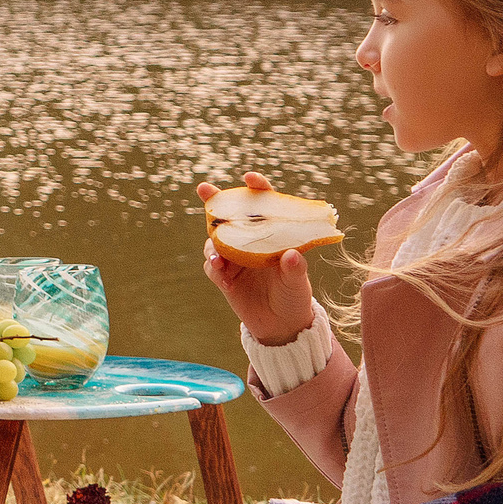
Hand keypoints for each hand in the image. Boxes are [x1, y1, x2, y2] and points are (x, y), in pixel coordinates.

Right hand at [198, 172, 318, 346]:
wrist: (281, 325)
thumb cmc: (294, 296)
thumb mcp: (298, 283)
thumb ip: (295, 269)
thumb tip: (292, 256)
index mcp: (272, 235)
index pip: (265, 205)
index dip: (257, 189)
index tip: (250, 177)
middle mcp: (250, 242)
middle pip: (231, 216)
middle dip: (215, 200)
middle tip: (204, 188)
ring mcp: (235, 258)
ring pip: (215, 242)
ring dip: (214, 247)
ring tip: (220, 261)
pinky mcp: (224, 276)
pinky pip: (213, 268)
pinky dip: (217, 273)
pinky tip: (228, 285)